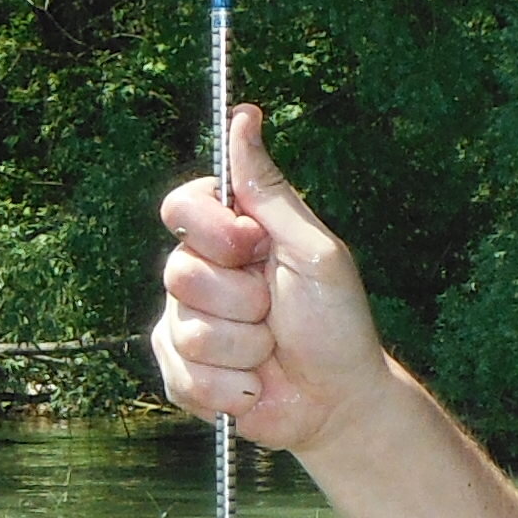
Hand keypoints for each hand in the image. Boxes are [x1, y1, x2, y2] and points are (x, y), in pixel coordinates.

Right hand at [151, 108, 392, 458]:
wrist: (338, 401)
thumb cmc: (336, 323)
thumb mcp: (313, 250)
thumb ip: (269, 190)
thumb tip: (243, 116)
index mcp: (230, 235)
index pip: (181, 207)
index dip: (213, 232)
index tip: (254, 247)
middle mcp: (200, 275)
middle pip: (179, 271)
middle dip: (241, 300)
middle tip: (274, 311)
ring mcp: (186, 325)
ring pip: (184, 329)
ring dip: (243, 348)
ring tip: (269, 352)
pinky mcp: (182, 374)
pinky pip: (183, 376)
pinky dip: (229, 387)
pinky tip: (253, 387)